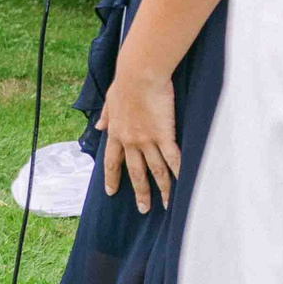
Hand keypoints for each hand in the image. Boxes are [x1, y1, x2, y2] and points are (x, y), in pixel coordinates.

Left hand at [98, 63, 180, 213]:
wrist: (139, 74)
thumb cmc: (126, 83)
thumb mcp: (109, 100)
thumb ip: (106, 115)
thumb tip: (98, 127)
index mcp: (116, 133)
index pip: (112, 162)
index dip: (112, 178)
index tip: (111, 192)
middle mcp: (130, 141)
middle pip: (135, 172)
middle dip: (140, 192)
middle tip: (143, 209)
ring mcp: (147, 140)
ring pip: (156, 170)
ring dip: (162, 189)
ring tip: (165, 205)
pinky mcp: (164, 135)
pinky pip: (173, 158)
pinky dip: (179, 173)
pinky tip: (184, 185)